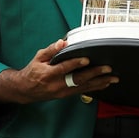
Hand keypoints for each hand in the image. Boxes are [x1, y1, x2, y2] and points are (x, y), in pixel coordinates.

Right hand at [0, 39, 118, 103]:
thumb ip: (51, 50)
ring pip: (83, 87)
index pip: (64, 68)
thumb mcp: (38, 58)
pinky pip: (83, 91)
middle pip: (78, 80)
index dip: (75, 64)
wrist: (26, 90)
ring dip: (99, 82)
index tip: (87, 59)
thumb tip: (62, 42)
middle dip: (94, 74)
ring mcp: (63, 92)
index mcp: (48, 74)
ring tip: (112, 78)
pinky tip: (104, 83)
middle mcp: (57, 85)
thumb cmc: (33, 72)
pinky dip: (95, 87)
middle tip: (107, 69)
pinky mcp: (66, 95)